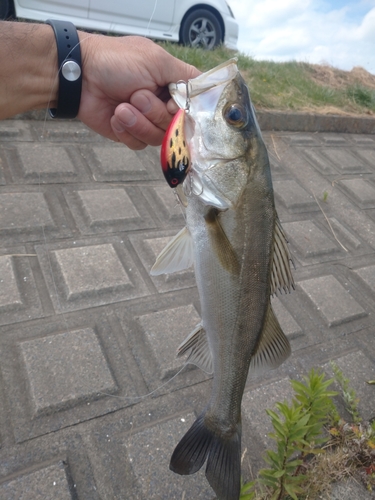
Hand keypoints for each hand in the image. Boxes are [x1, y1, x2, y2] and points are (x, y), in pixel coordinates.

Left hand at [78, 33, 199, 148]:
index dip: (186, 111)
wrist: (81, 77)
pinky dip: (126, 130)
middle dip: (154, 113)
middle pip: (177, 127)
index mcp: (173, 85)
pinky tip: (115, 115)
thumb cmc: (115, 62)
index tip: (173, 104)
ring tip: (122, 106)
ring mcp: (147, 120)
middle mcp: (163, 104)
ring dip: (138, 122)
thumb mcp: (157, 61)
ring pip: (158, 138)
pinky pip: (139, 144)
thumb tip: (207, 93)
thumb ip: (186, 78)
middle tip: (136, 95)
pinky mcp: (131, 133)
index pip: (195, 107)